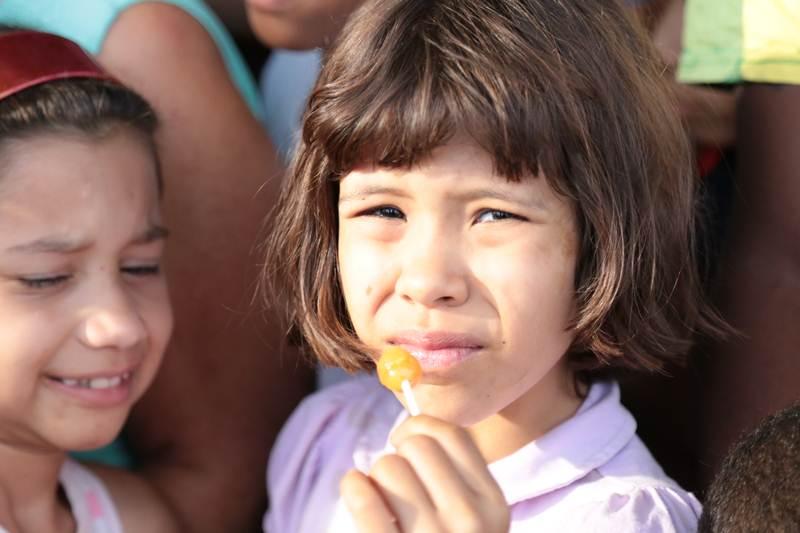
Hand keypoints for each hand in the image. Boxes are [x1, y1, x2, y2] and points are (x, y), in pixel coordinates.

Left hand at [340, 415, 509, 532]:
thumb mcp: (469, 519)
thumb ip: (451, 471)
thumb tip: (411, 407)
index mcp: (493, 505)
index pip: (450, 433)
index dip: (418, 428)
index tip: (407, 442)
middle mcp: (471, 523)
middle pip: (416, 442)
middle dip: (397, 453)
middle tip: (395, 478)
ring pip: (387, 466)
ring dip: (376, 479)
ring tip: (386, 505)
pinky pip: (363, 493)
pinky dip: (353, 487)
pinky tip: (358, 493)